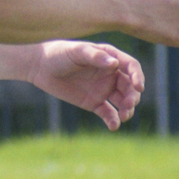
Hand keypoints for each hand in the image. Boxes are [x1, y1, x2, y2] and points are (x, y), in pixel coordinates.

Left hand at [28, 41, 145, 130]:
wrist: (40, 67)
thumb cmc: (59, 53)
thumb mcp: (76, 52)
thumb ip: (95, 56)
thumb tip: (115, 64)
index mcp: (110, 57)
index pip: (131, 67)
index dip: (138, 76)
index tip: (139, 87)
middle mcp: (110, 74)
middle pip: (129, 87)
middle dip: (133, 96)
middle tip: (129, 105)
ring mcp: (103, 89)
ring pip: (122, 101)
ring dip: (127, 109)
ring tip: (123, 117)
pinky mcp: (94, 103)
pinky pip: (108, 113)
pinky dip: (113, 120)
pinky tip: (114, 126)